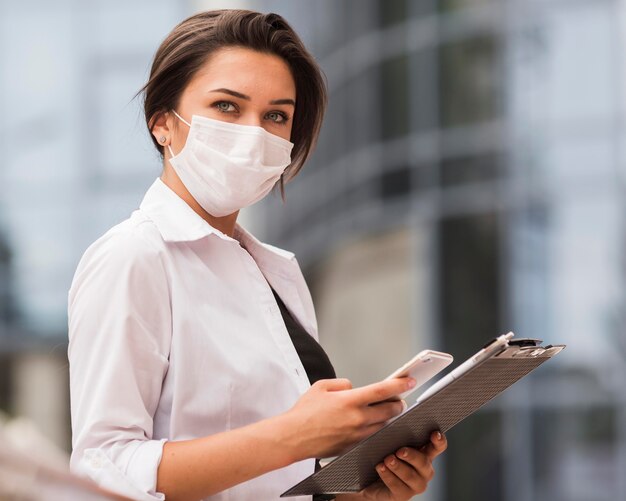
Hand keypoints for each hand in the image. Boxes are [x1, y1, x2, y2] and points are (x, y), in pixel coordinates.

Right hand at [282, 377, 414, 459]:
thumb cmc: (304, 412)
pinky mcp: (353, 446)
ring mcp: (357, 434)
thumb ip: (341, 384)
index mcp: (350, 400)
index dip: (399, 384)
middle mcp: (357, 418)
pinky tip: (372, 424)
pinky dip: (376, 429)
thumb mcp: (321, 386)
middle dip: (398, 402)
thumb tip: (353, 388)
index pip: (382, 390)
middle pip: (389, 410)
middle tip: (399, 398)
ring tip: (387, 410)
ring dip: (388, 417)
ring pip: (383, 424)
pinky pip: (372, 436)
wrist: (293, 437)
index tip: (409, 381)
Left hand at [347, 431, 447, 500]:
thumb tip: (394, 423)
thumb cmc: (383, 456)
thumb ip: (398, 435)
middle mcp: (424, 470)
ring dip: (398, 467)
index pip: (438, 447)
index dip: (439, 441)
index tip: (434, 434)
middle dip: (412, 456)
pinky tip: (381, 468)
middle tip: (399, 451)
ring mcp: (415, 485)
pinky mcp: (403, 495)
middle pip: (423, 462)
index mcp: (424, 454)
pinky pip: (398, 487)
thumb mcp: (391, 443)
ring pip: (410, 476)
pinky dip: (388, 476)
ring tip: (387, 459)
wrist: (370, 481)